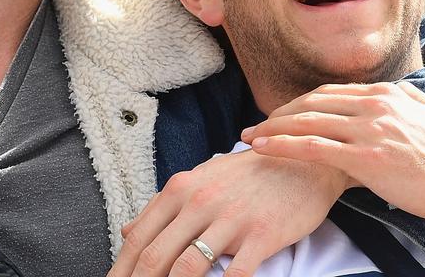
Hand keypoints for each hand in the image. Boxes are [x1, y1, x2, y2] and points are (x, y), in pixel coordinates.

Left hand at [108, 148, 347, 276]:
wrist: (302, 159)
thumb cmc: (247, 175)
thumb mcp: (199, 179)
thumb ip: (162, 206)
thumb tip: (128, 232)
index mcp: (180, 189)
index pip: (139, 237)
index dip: (122, 268)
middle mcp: (199, 202)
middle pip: (156, 256)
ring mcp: (230, 219)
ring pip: (188, 267)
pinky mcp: (261, 235)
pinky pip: (235, 274)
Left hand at [242, 81, 424, 226]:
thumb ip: (411, 99)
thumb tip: (398, 90)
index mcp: (388, 94)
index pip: (331, 92)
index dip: (302, 103)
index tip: (283, 113)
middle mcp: (375, 105)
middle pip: (312, 102)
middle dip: (280, 113)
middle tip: (257, 125)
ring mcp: (369, 130)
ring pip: (306, 121)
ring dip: (271, 127)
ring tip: (248, 137)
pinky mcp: (364, 157)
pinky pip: (311, 147)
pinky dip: (281, 145)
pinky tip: (261, 148)